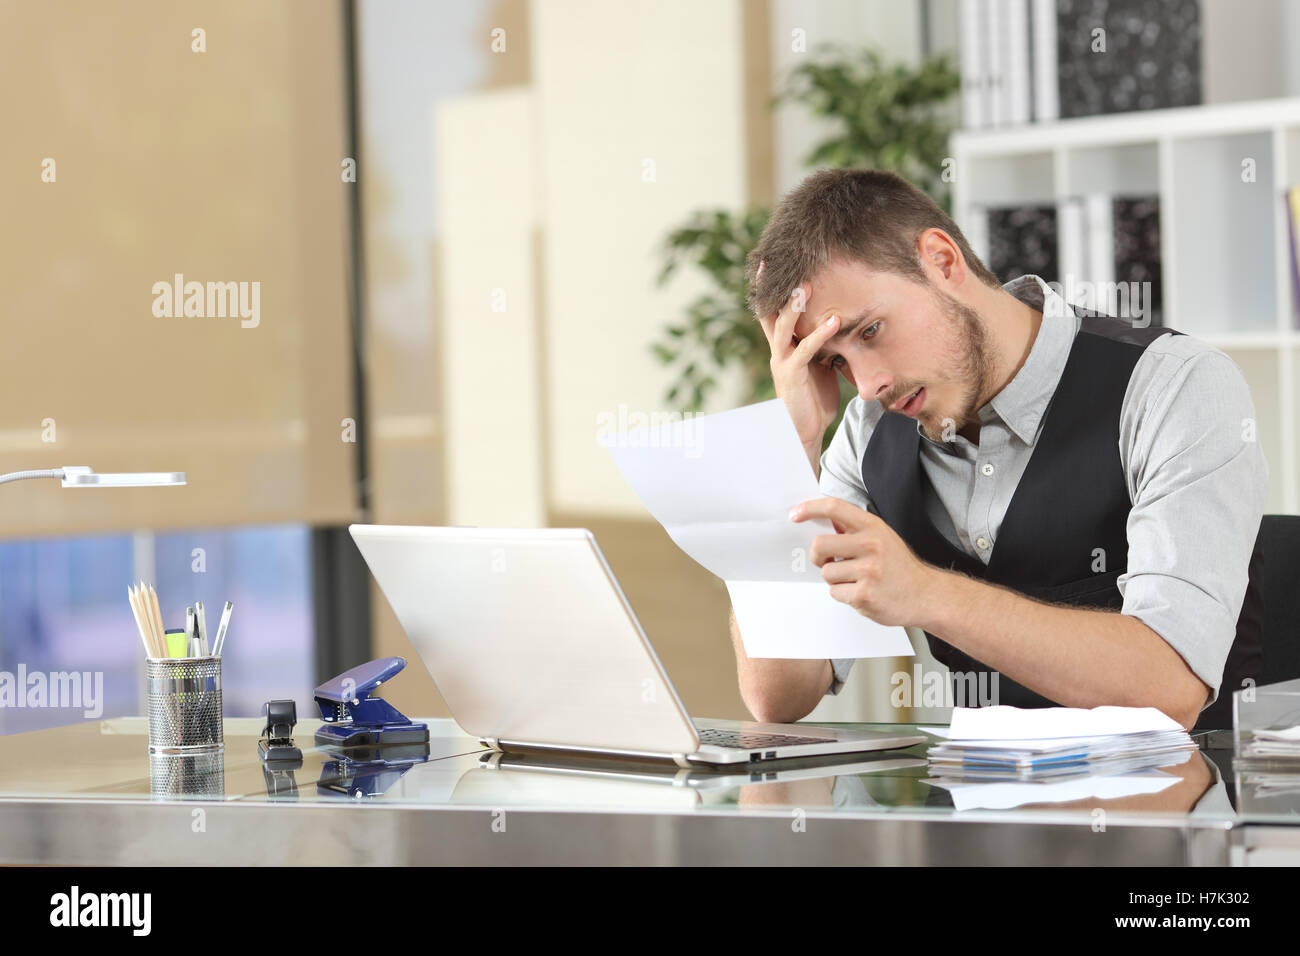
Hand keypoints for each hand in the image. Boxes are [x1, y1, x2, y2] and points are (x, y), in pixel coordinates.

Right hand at [755, 263, 842, 454]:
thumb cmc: (814, 398)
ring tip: (806, 286)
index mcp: (782, 345)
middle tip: (781, 260)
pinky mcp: (792, 374)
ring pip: (783, 326)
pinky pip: (805, 350)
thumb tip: (839, 323)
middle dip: (774, 286)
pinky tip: (833, 321)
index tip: (772, 261)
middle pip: (770, 311)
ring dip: (794, 305)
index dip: (771, 287)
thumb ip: (823, 344)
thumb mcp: (820, 365)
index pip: (773, 310)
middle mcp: (777, 349)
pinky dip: (819, 334)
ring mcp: (782, 361)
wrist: (804, 431)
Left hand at [790, 496, 936, 626]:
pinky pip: (835, 593)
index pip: (834, 508)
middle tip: (828, 561)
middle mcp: (871, 545)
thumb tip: (820, 522)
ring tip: (857, 580)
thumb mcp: (882, 537)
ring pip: (827, 573)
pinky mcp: (865, 595)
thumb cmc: (898, 566)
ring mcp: (868, 571)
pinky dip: (844, 595)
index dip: (810, 508)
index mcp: (873, 527)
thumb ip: (854, 529)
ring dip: (836, 580)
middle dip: (818, 556)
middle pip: (819, 545)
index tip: (795, 515)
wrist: (925, 595)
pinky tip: (862, 592)